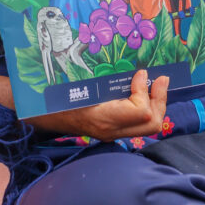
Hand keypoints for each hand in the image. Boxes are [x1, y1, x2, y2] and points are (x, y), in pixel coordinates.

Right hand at [27, 69, 167, 140]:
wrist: (43, 113)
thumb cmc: (59, 95)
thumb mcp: (80, 82)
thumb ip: (109, 78)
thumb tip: (139, 72)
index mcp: (102, 118)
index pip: (140, 112)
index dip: (145, 91)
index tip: (141, 73)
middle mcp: (110, 130)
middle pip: (152, 123)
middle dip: (160, 100)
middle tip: (161, 79)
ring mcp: (112, 133)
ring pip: (149, 126)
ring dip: (156, 104)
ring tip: (156, 85)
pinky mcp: (113, 130)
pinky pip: (138, 123)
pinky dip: (146, 107)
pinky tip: (143, 92)